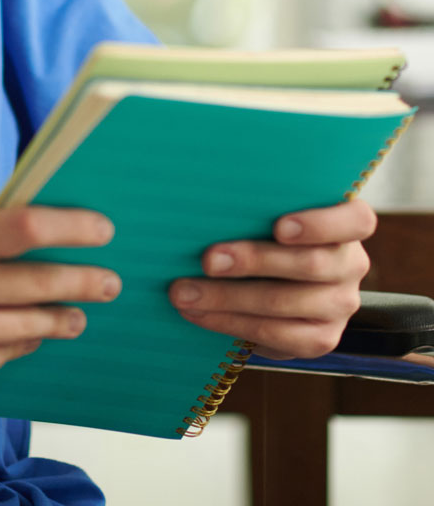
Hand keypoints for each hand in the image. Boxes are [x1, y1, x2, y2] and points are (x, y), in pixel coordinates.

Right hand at [0, 203, 119, 396]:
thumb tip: (49, 225)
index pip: (26, 228)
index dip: (72, 228)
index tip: (103, 229)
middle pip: (41, 281)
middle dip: (86, 281)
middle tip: (109, 280)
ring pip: (33, 325)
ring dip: (65, 317)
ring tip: (79, 313)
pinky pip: (9, 354)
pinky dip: (26, 341)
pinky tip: (33, 333)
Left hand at [169, 198, 375, 358]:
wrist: (270, 284)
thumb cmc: (259, 230)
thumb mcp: (263, 213)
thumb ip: (252, 208)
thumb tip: (200, 201)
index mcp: (346, 225)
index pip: (357, 220)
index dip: (321, 224)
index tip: (279, 226)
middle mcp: (350, 265)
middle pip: (310, 264)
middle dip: (252, 261)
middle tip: (207, 259)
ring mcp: (340, 305)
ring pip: (285, 302)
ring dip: (227, 297)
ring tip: (184, 292)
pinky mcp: (322, 338)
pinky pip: (276, 334)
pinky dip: (229, 323)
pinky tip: (198, 313)